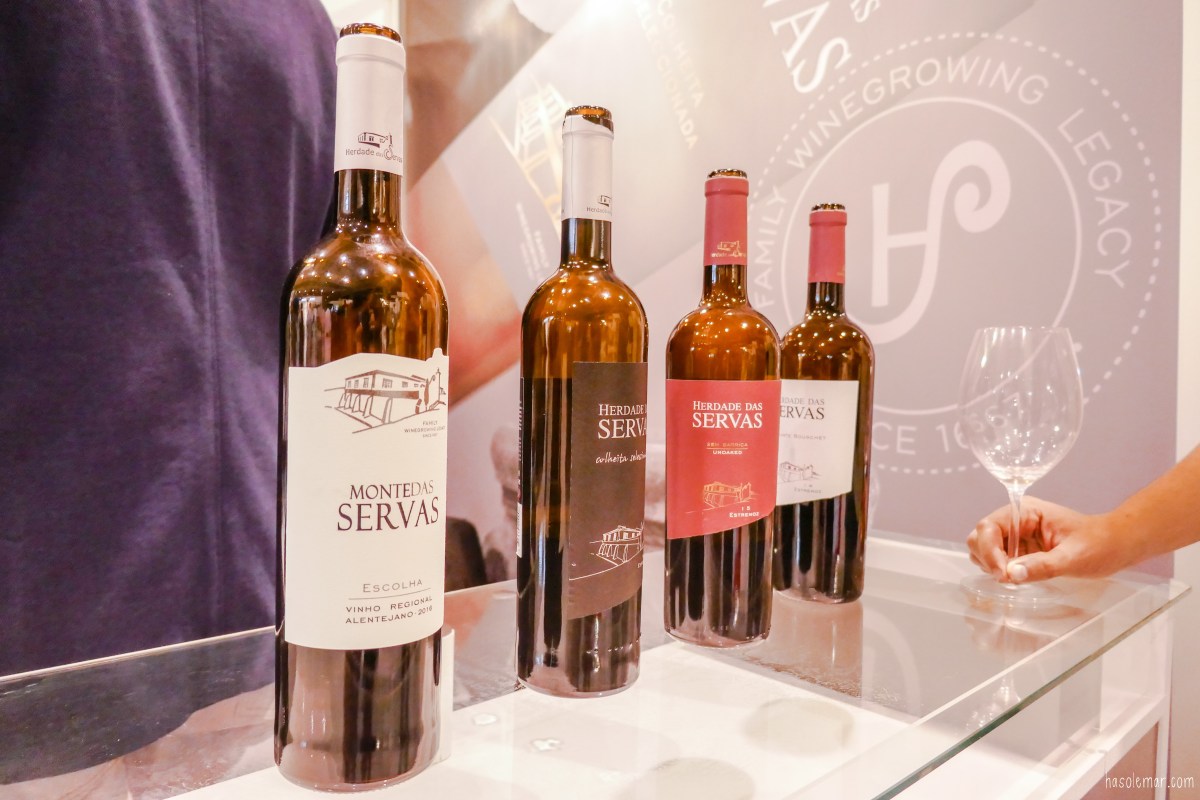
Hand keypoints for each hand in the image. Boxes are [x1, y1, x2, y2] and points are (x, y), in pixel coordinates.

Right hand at [967, 497, 1133, 583]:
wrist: (1116, 546)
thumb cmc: (1100, 544)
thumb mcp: (1073, 557)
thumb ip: (1042, 566)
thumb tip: (1011, 575)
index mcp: (1024, 511)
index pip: (989, 526)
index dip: (990, 550)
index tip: (1003, 574)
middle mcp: (1014, 520)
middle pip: (980, 536)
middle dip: (987, 558)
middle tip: (1007, 578)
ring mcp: (1015, 535)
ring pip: (983, 548)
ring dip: (991, 565)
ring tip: (1014, 577)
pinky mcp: (1020, 550)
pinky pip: (997, 560)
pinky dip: (999, 571)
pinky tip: (1017, 577)